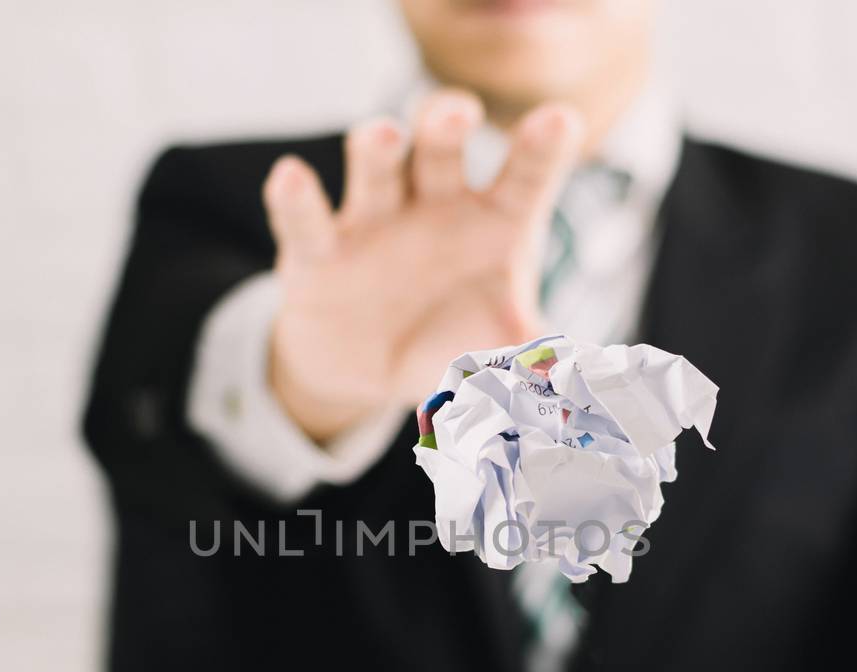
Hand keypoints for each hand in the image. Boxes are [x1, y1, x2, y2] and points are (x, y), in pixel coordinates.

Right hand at [261, 89, 583, 441]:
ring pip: (377, 171)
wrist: (364, 370)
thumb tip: (565, 365)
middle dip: (447, 127)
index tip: (559, 121)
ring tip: (384, 134)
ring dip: (378, 150)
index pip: (524, 177)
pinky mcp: (316, 254)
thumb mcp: (493, 348)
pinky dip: (296, 199)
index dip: (541, 148)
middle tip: (458, 115)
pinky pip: (305, 221)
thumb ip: (531, 352)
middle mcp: (435, 206)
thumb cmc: (447, 337)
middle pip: (442, 151)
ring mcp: (373, 222)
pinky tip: (290, 175)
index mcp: (493, 220)